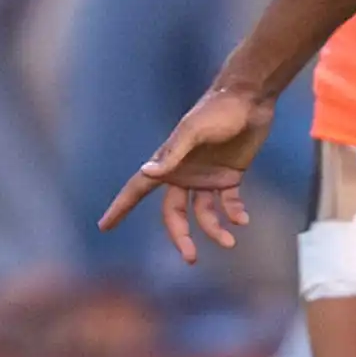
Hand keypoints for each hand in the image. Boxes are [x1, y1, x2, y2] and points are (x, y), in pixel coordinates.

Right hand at [100, 85, 277, 263]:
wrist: (251, 99)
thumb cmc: (219, 111)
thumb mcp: (194, 131)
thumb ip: (173, 154)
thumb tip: (146, 173)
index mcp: (169, 163)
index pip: (137, 189)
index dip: (120, 207)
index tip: (104, 226)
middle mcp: (184, 174)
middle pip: (174, 214)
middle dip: (180, 236)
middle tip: (190, 258)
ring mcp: (207, 176)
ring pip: (204, 214)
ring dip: (214, 229)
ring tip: (229, 241)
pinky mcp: (230, 175)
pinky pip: (228, 204)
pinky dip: (234, 214)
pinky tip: (242, 220)